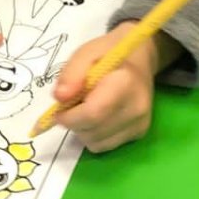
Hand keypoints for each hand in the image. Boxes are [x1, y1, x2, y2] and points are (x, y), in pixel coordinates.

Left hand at [45, 26, 177, 154]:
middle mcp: (137, 108)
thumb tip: (59, 98)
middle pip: (93, 132)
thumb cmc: (108, 53)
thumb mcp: (85, 53)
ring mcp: (140, 124)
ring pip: (97, 143)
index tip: (58, 110)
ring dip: (83, 131)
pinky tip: (98, 118)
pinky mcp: (139, 134)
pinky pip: (105, 145)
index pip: (93, 113)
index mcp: (125, 83)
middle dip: (73, 123)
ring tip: (87, 109)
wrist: (140, 58)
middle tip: (73, 105)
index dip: (70, 117)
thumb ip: (71, 74)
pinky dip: (94, 136)